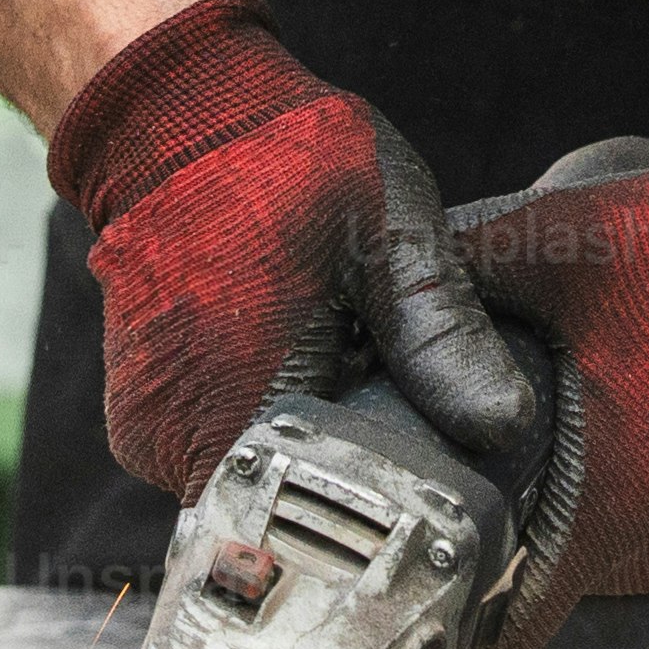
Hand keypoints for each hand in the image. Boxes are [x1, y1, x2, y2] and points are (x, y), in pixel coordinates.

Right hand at [47, 0, 542, 501]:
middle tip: (393, 403)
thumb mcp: (389, 238)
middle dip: (348, 476)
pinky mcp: (142, 416)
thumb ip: (443, 337)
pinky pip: (217, 448)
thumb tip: (506, 424)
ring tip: (343, 373)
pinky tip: (300, 366)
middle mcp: (175, 445)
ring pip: (253, 484)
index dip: (389, 509)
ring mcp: (150, 435)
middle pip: (286, 516)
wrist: (178, 118)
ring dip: (305, 448)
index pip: (322, 529)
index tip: (433, 474)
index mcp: (238, 413)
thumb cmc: (284, 162)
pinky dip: (265, 420)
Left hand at [453, 123, 648, 648]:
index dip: (450, 626)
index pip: (507, 639)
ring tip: (501, 444)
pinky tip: (575, 422)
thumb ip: (455, 270)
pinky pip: (630, 516)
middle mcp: (644, 545)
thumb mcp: (551, 245)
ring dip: (543, 514)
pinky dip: (596, 490)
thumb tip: (376, 289)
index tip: (409, 586)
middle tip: (433, 485)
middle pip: (533, 586)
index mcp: (596, 514)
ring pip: (582, 551)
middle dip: (484, 544)